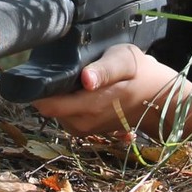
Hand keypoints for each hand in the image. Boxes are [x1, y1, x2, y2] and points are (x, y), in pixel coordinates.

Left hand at [31, 45, 181, 136]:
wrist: (159, 99)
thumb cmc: (140, 74)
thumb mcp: (125, 61)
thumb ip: (105, 69)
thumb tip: (86, 79)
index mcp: (89, 105)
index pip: (47, 104)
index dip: (35, 88)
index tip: (33, 70)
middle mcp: (83, 122)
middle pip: (47, 106)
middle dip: (47, 88)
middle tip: (57, 66)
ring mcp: (84, 128)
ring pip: (55, 111)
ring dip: (57, 95)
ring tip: (72, 75)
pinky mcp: (86, 129)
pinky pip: (64, 114)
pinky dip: (66, 101)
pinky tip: (78, 87)